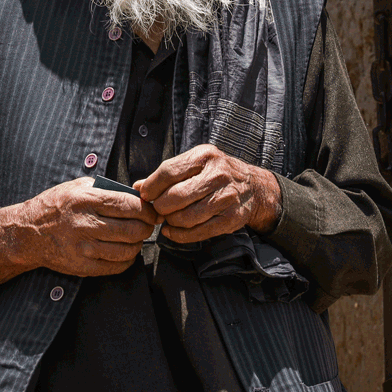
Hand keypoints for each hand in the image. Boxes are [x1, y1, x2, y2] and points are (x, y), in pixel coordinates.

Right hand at [15, 178, 158, 275]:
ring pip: (128, 250)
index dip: (146, 209)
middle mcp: (85, 225)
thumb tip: (136, 194)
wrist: (28, 233)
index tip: (151, 210)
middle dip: (147, 227)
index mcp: (85, 200)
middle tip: (147, 224)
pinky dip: (127, 258)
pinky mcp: (83, 267)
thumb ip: (106, 189)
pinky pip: (117, 266)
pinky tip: (124, 250)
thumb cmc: (55, 206)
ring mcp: (84, 249)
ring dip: (138, 243)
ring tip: (134, 236)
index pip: (129, 205)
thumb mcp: (77, 187)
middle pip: (133, 229)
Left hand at [135, 144, 280, 243]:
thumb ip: (167, 174)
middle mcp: (217, 174)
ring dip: (170, 222)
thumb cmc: (217, 174)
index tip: (145, 195)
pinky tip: (173, 231)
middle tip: (157, 209)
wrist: (253, 187)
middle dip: (160, 207)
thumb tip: (138, 187)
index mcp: (204, 156)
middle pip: (176, 196)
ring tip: (168, 219)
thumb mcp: (195, 163)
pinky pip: (198, 232)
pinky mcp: (231, 219)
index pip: (168, 171)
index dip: (152, 186)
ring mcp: (226, 197)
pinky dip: (179, 235)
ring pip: (186, 217)